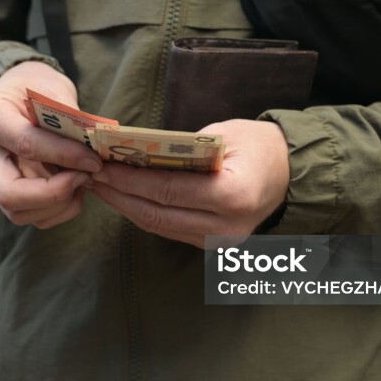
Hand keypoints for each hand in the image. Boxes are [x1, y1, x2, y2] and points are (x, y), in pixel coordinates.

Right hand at [0, 61, 101, 228]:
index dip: (64, 156)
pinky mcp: (1, 191)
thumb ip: (68, 120)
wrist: (15, 92)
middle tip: (84, 178)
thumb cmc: (34, 86)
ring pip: (19, 213)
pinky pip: (28, 216)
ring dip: (58, 205)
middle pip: (10, 194)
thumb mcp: (52, 88)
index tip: (94, 160)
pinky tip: (73, 189)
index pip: (26, 145)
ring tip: (82, 180)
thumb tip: (93, 152)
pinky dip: (57, 210)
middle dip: (54, 194)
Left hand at [89, 119, 289, 247]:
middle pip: (157, 215)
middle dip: (119, 195)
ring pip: (159, 227)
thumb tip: (132, 153)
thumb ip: (180, 149)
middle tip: (90, 176)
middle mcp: (225, 227)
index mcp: (232, 196)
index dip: (129, 180)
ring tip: (100, 186)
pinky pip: (169, 230)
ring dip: (125, 206)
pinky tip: (124, 196)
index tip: (100, 166)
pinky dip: (143, 213)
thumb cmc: (258, 146)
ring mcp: (218, 242)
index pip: (167, 190)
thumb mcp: (221, 135)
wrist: (290, 173)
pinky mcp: (211, 245)